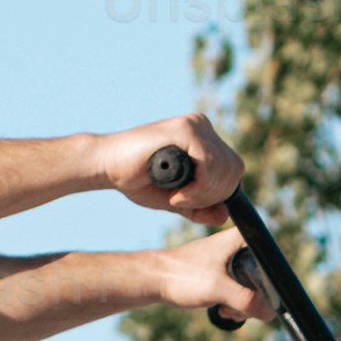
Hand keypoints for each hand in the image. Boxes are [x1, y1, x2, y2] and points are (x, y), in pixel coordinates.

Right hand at [105, 112, 240, 215]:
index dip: (218, 195)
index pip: (233, 170)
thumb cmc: (138, 180)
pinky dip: (197, 188)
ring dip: (203, 194)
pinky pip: (209, 164)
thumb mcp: (177, 200)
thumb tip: (225, 216)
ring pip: (224, 168)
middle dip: (212, 196)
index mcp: (205, 140)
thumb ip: (201, 207)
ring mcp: (195, 125)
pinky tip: (176, 193)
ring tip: (177, 198)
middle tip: (182, 202)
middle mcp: (203, 127)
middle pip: (234, 170)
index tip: (189, 203)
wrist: (106, 166)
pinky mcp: (185, 128)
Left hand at [146, 227, 268, 329]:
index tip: (254, 301)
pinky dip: (234, 304)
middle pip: (265, 279)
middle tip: (236, 307)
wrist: (155, 279)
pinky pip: (240, 292)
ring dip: (242, 305)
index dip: (270, 286)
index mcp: (243, 239)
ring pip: (253, 289)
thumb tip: (271, 313)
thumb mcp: (218, 289)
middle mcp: (241, 246)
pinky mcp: (224, 273)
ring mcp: (233, 260)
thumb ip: (246, 300)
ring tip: (225, 309)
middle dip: (253, 300)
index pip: (272, 264)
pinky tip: (221, 309)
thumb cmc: (182, 276)